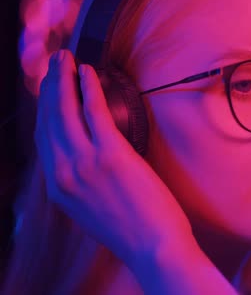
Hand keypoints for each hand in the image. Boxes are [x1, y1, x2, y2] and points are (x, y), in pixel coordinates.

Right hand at [34, 49, 193, 269]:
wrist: (153, 246)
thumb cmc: (130, 229)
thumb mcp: (91, 209)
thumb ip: (80, 183)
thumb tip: (82, 159)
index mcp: (57, 188)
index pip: (42, 139)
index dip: (44, 109)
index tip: (48, 89)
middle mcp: (62, 173)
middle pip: (49, 119)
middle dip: (49, 86)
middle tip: (54, 64)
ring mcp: (84, 163)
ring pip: (65, 111)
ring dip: (64, 80)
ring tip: (66, 59)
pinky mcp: (111, 155)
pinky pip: (94, 113)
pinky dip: (89, 89)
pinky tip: (88, 73)